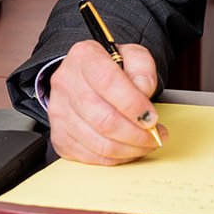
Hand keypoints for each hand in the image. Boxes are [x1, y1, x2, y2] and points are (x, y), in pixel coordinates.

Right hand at [45, 39, 164, 164]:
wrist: (86, 77)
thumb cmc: (111, 67)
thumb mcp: (132, 56)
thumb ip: (143, 68)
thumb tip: (144, 91)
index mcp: (84, 56)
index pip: (108, 82)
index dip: (133, 104)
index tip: (152, 118)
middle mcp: (66, 83)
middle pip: (103, 119)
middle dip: (136, 134)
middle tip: (155, 136)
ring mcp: (59, 112)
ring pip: (98, 142)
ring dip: (129, 149)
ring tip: (146, 143)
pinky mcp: (59, 136)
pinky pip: (90, 156)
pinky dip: (115, 158)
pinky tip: (128, 149)